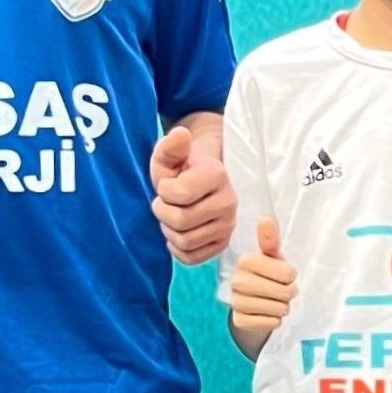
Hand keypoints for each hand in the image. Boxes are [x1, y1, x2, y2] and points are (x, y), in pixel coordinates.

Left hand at [150, 125, 234, 264]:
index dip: (163, 191)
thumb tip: (180, 134)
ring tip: (172, 215)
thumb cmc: (181, 166)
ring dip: (169, 230)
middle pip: (180, 221)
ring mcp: (228, 225)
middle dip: (163, 212)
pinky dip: (177, 248)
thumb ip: (170, 145)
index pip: (178, 194)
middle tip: (165, 202)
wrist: (201, 180)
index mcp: (217, 175)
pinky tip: (178, 232)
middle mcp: (229, 202)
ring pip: (185, 241)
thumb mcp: (170, 154)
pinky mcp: (222, 244)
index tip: (167, 183)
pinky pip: (192, 258)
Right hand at [228, 219, 297, 333]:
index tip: (282, 273)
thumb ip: (270, 239)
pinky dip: (274, 320)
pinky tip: (265, 312)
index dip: (291, 275)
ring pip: (280, 310)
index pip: (289, 274)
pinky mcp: (239, 321)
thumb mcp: (270, 256)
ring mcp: (236, 302)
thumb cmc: (266, 273)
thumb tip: (265, 219)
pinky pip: (272, 323)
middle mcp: (237, 281)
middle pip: (286, 293)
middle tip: (280, 289)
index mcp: (246, 261)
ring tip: (272, 300)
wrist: (250, 301)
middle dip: (289, 293)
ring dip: (282, 307)